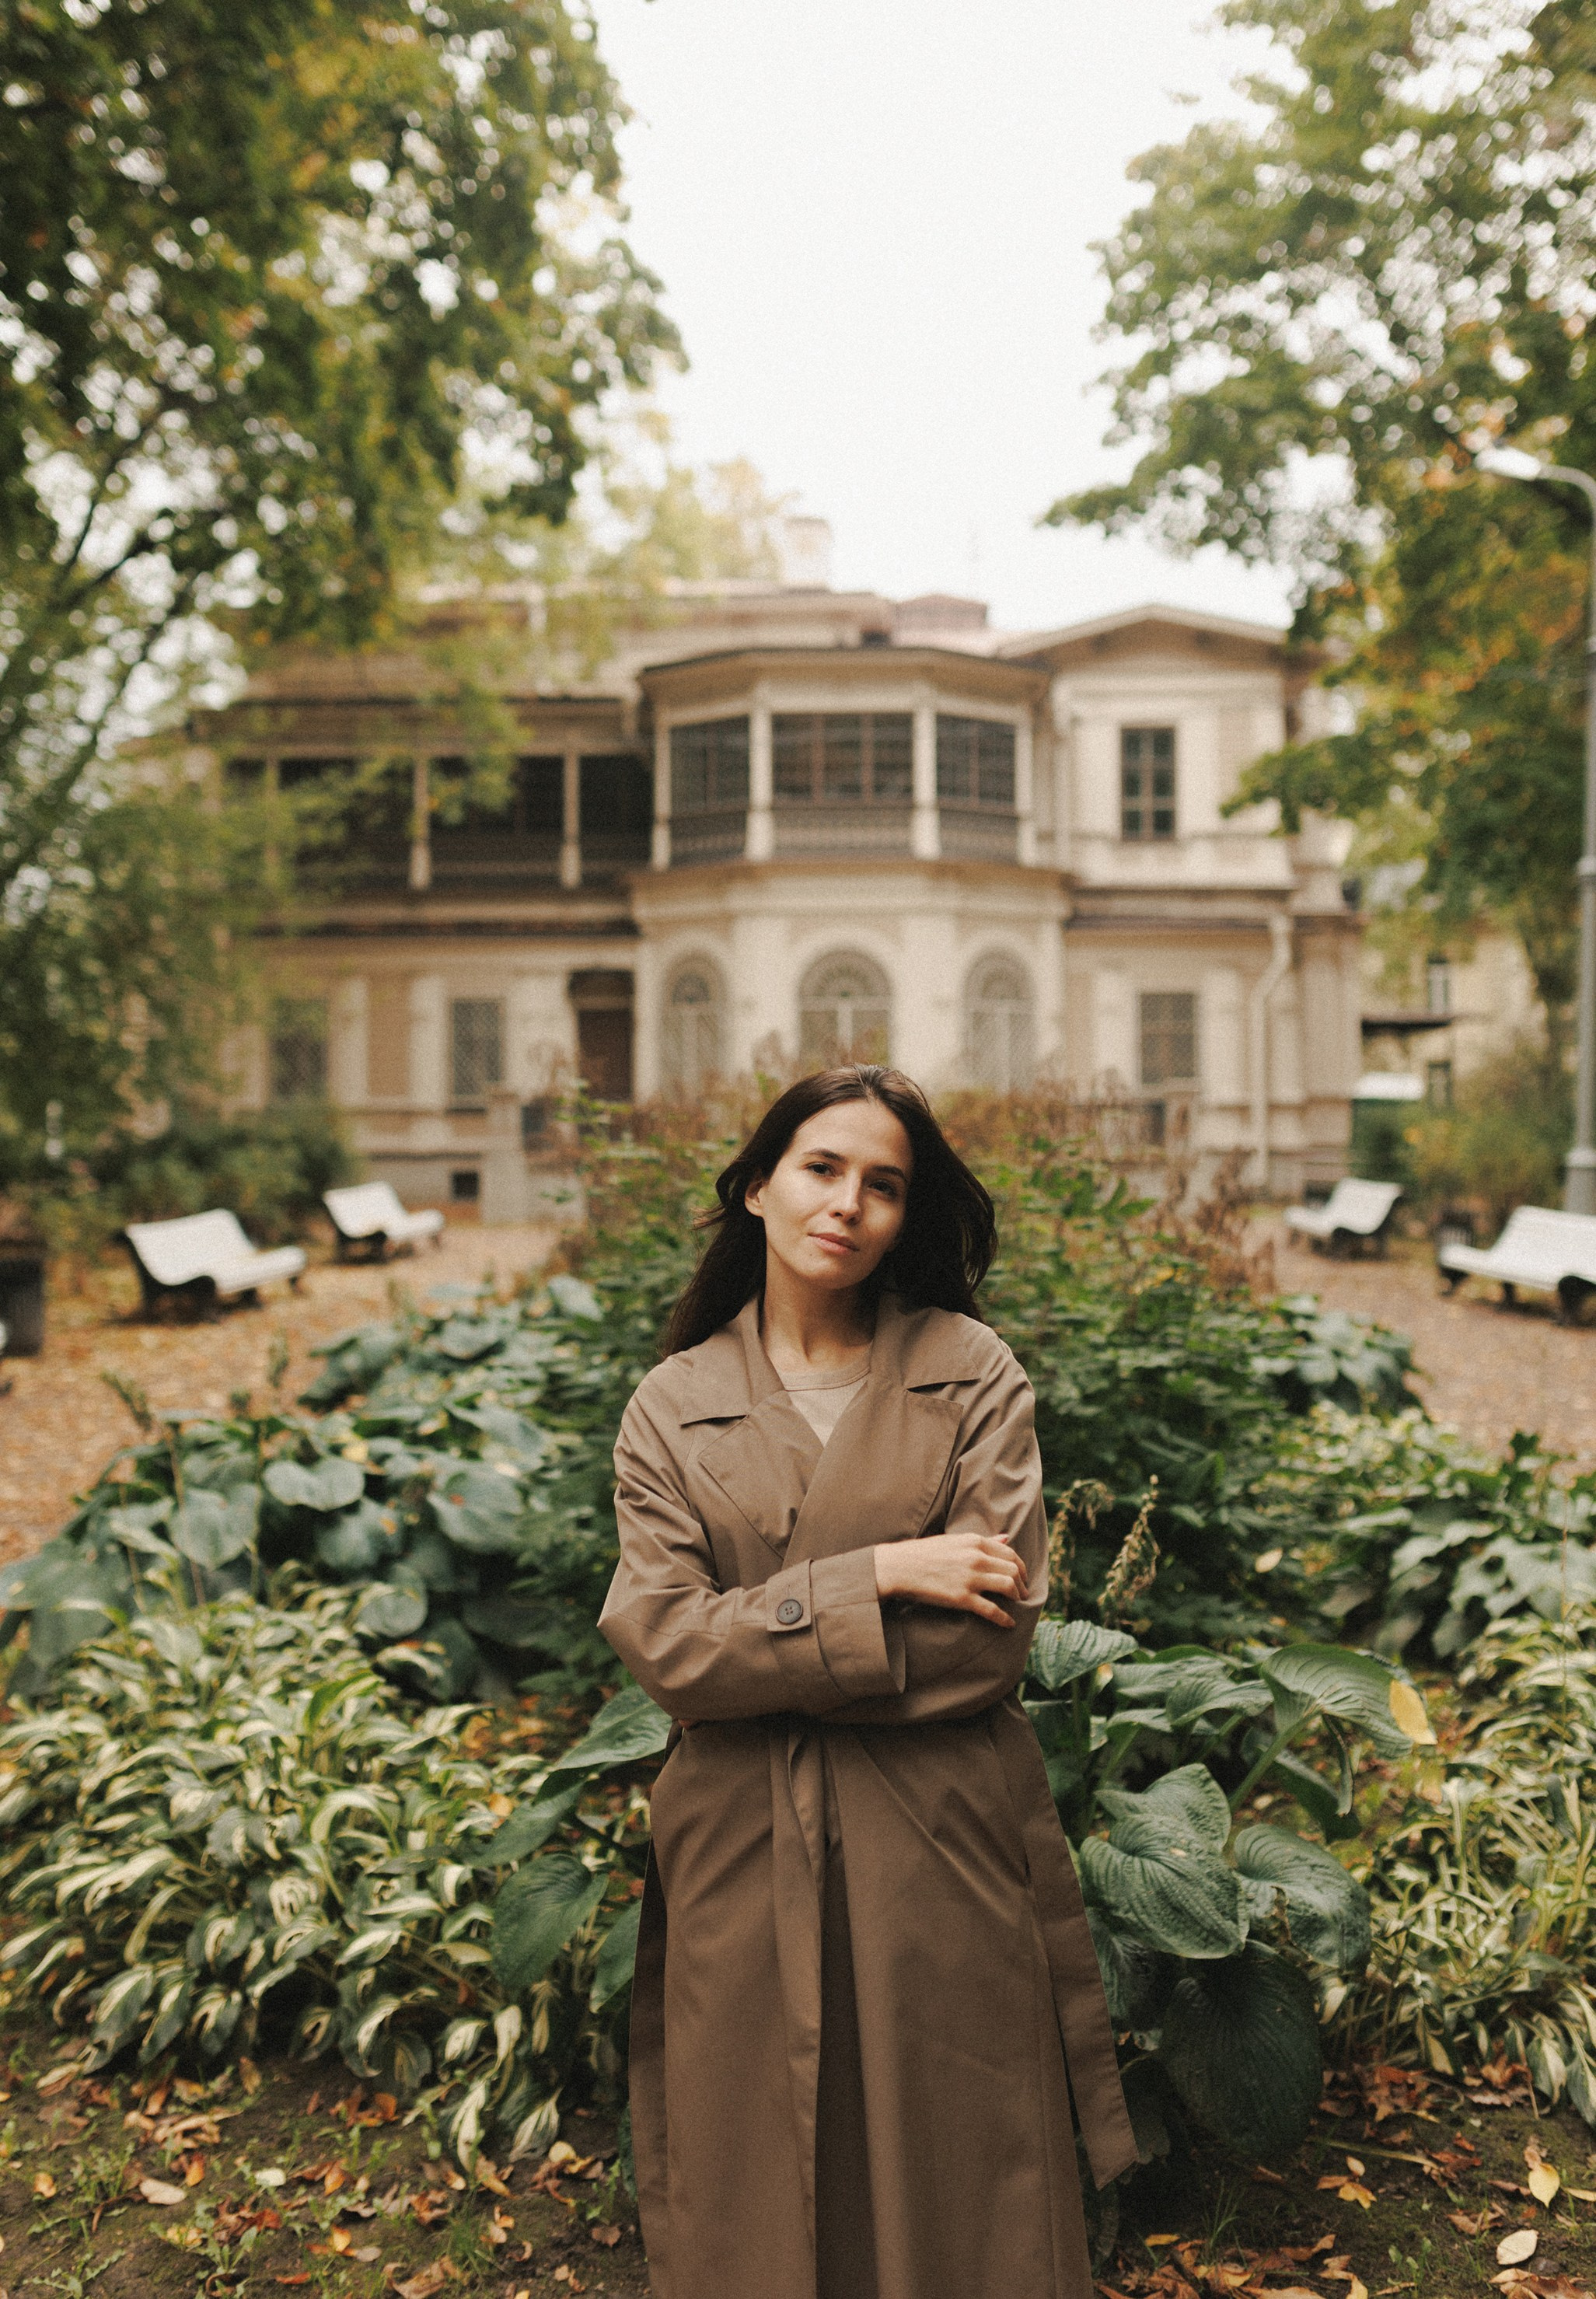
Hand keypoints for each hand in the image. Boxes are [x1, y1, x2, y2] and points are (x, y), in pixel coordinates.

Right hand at [872, 1532, 1028, 1625]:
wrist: (899, 1567)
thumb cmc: (924, 1553)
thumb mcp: (955, 1540)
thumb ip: (983, 1540)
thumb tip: (1006, 1536)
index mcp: (975, 1542)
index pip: (1010, 1552)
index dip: (1021, 1566)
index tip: (1022, 1576)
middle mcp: (976, 1558)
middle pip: (1013, 1570)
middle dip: (1022, 1584)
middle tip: (1022, 1593)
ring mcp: (970, 1578)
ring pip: (1008, 1586)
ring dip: (1017, 1597)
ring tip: (1016, 1604)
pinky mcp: (962, 1598)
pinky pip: (992, 1610)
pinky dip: (1004, 1618)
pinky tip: (1009, 1623)